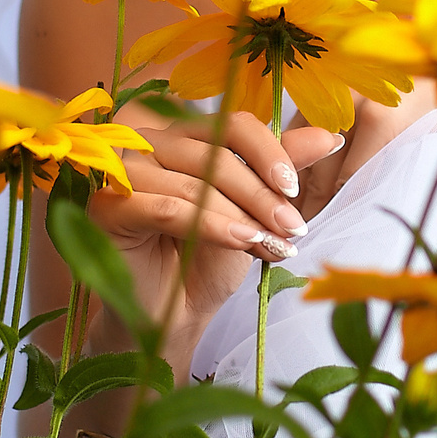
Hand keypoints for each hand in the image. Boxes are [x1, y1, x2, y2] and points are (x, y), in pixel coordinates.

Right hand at [90, 111, 346, 335]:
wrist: (169, 314)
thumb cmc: (204, 258)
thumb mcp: (252, 211)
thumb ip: (280, 170)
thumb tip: (329, 134)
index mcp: (182, 134)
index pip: (231, 123)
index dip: (269, 151)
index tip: (296, 187)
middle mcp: (148, 143)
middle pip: (215, 153)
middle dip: (262, 194)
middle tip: (293, 228)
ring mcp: (121, 172)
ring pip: (194, 182)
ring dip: (242, 214)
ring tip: (272, 244)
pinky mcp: (107, 208)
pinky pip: (167, 208)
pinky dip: (210, 225)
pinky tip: (241, 242)